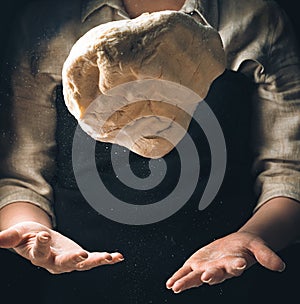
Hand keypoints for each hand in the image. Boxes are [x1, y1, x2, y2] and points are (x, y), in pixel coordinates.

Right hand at [0, 221, 123, 273]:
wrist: (40, 239)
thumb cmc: (28, 236)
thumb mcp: (18, 234)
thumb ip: (9, 237)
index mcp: (37, 256)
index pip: (39, 252)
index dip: (41, 243)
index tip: (43, 233)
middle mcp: (54, 263)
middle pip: (64, 264)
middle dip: (73, 259)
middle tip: (82, 254)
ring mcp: (69, 261)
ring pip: (83, 264)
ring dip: (96, 260)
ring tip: (108, 257)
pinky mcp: (80, 257)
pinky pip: (94, 259)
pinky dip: (106, 258)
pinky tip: (118, 256)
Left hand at [166, 231, 285, 292]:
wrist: (235, 244)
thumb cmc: (246, 246)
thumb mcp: (257, 246)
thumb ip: (266, 256)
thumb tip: (280, 266)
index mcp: (234, 263)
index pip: (236, 266)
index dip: (237, 265)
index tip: (239, 264)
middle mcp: (220, 269)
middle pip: (215, 273)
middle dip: (211, 275)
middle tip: (207, 276)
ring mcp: (207, 267)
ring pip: (197, 276)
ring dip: (187, 281)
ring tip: (177, 287)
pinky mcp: (196, 264)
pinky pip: (186, 272)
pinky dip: (178, 277)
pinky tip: (171, 284)